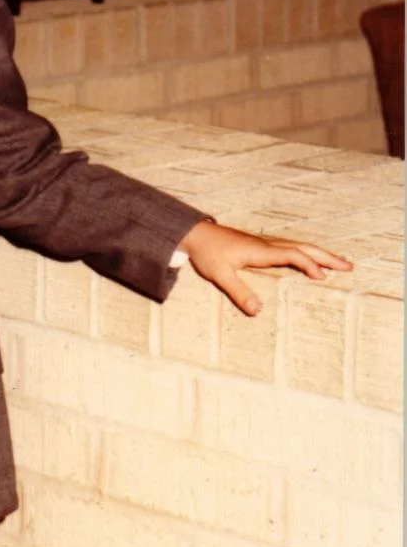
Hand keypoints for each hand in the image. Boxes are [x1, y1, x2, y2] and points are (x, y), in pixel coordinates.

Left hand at [179, 220, 351, 315]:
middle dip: (327, 257)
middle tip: (349, 267)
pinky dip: (307, 254)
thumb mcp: (220, 276)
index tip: (322, 277)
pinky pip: (291, 249)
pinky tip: (311, 262)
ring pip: (300, 247)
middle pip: (304, 248)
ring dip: (320, 255)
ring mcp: (266, 244)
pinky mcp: (261, 246)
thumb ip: (238, 292)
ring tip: (340, 263)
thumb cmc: (207, 254)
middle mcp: (267, 245)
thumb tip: (257, 312)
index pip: (293, 255)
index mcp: (261, 251)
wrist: (196, 234)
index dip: (309, 265)